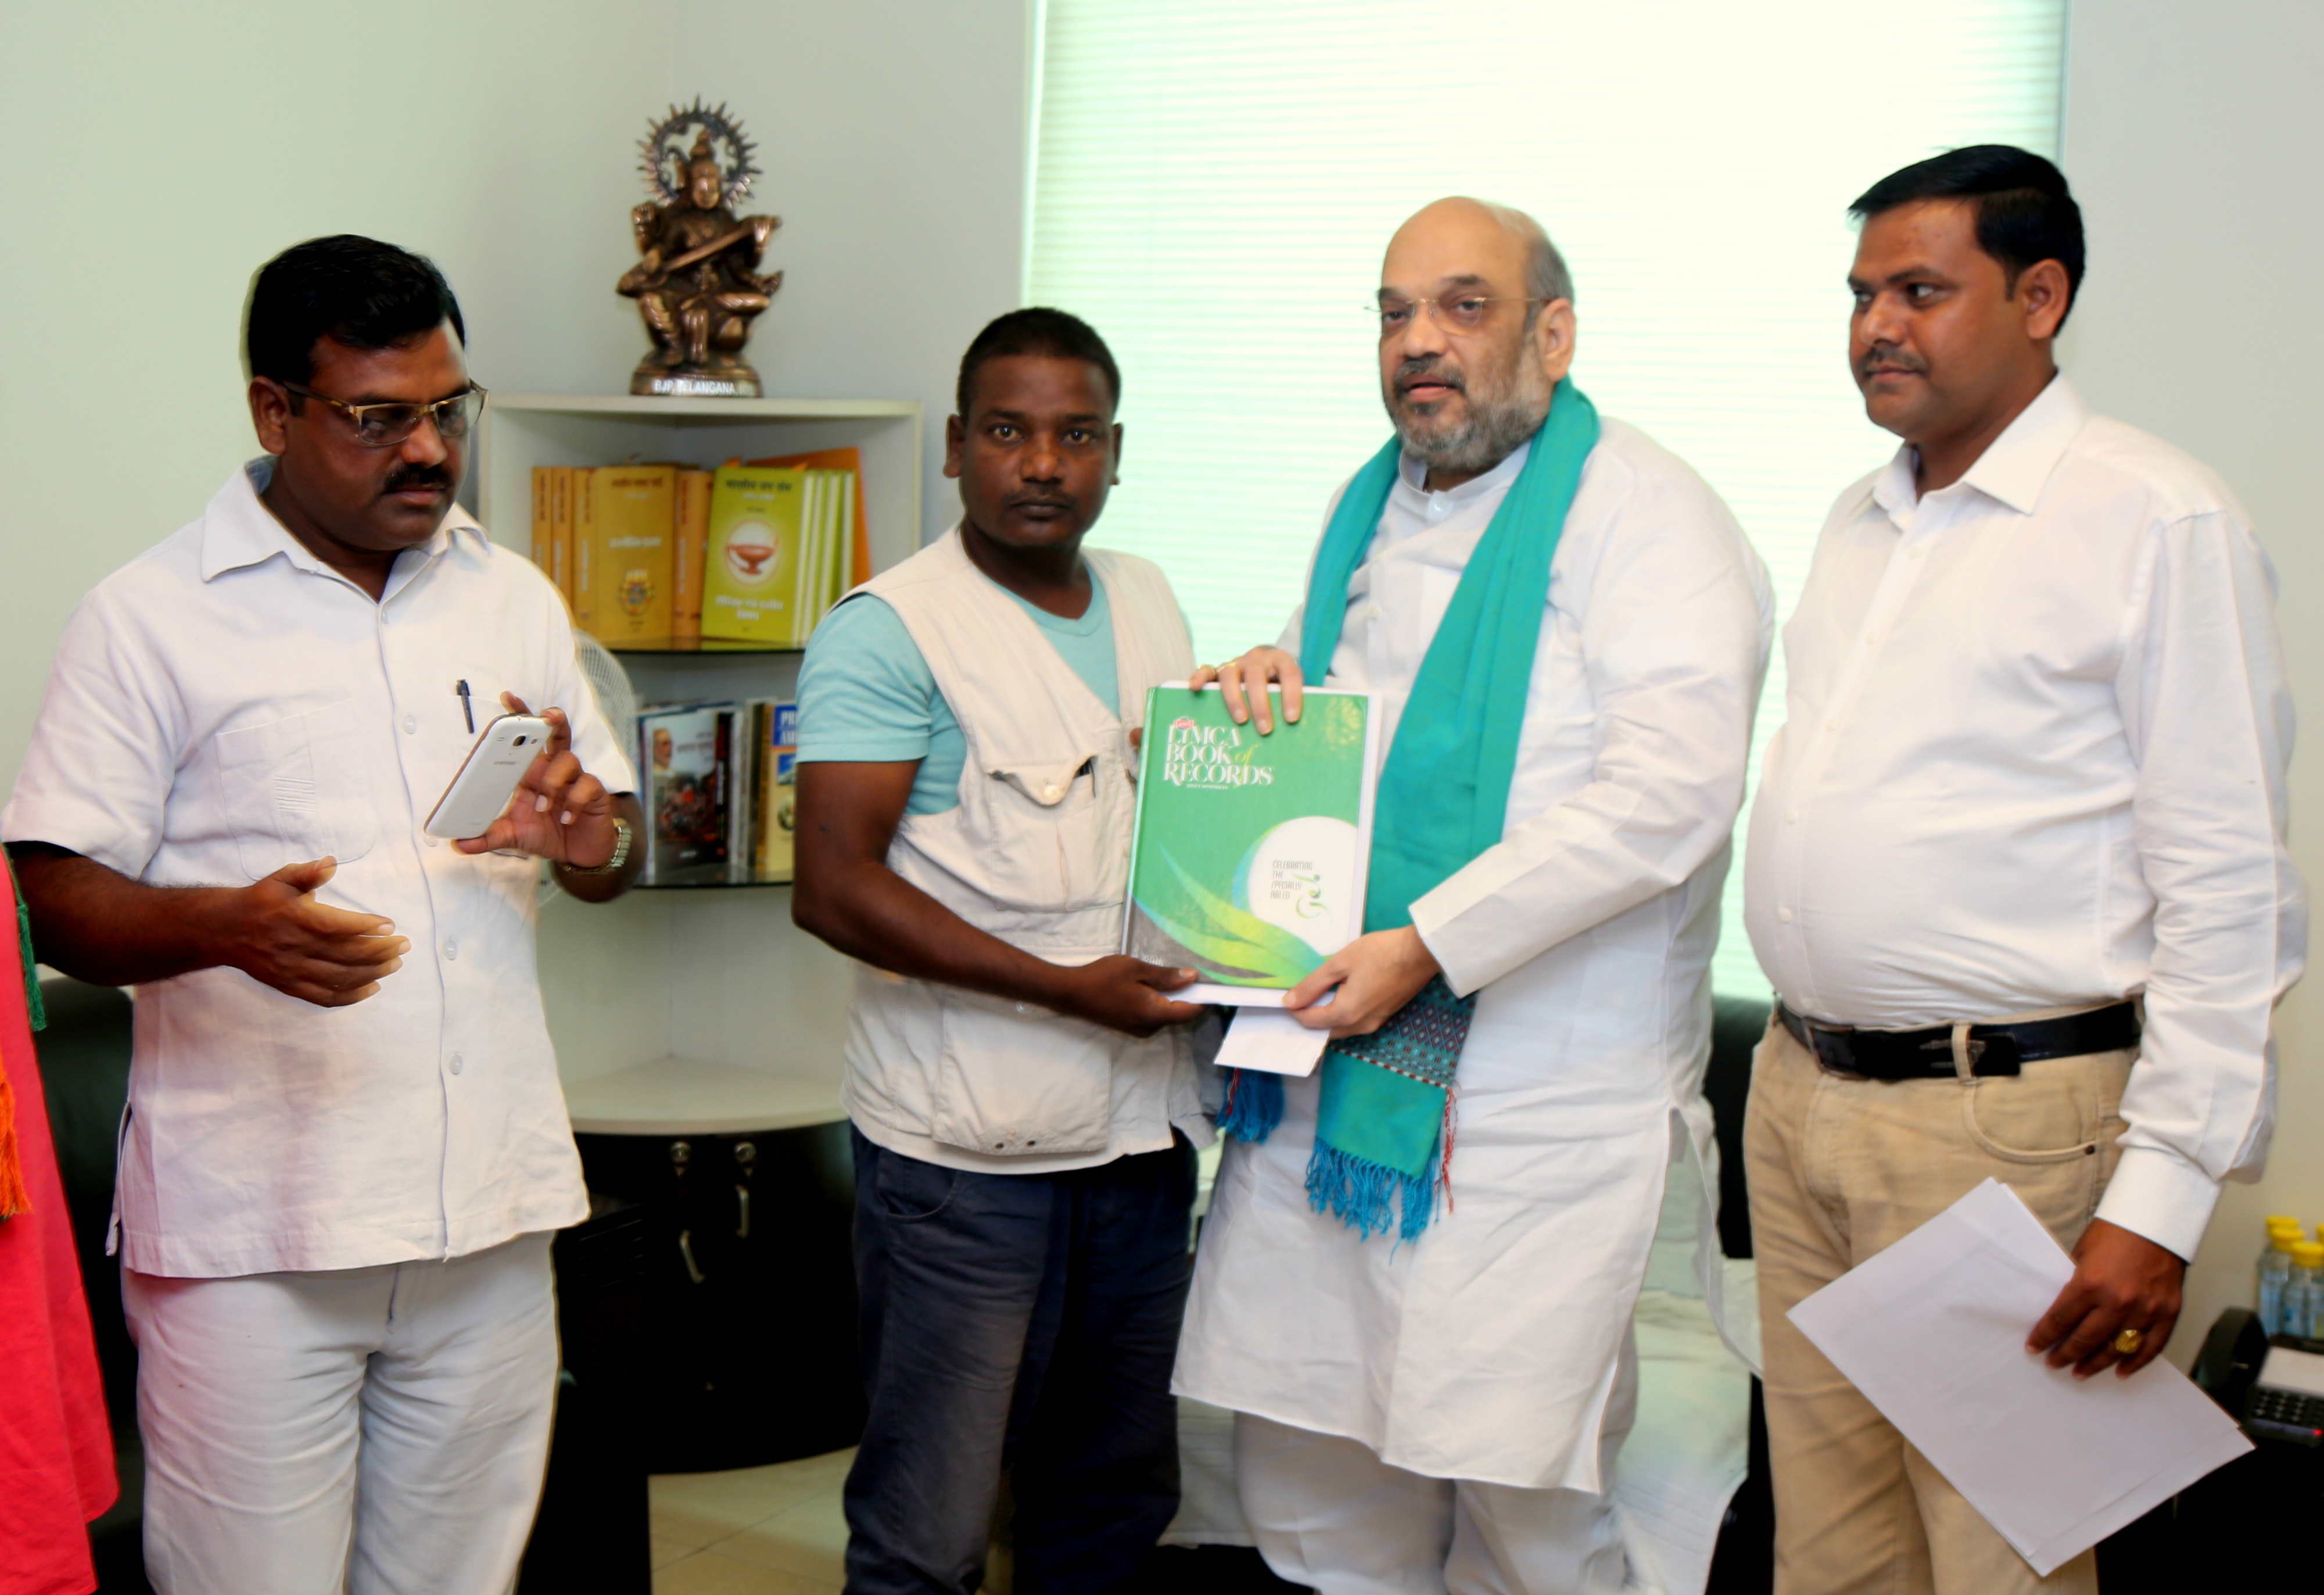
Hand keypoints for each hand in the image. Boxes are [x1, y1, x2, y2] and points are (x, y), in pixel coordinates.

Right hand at [222, 857, 407, 1007]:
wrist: (224, 930)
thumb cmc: (259, 901)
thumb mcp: (280, 879)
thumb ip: (307, 872)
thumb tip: (331, 862)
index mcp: (295, 918)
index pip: (337, 927)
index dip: (366, 927)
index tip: (390, 925)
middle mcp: (295, 947)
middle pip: (346, 955)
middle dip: (380, 951)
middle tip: (404, 945)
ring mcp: (292, 970)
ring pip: (340, 977)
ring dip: (373, 972)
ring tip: (395, 963)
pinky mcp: (289, 986)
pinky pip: (324, 997)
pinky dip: (351, 996)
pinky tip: (372, 987)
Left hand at [454, 694, 617, 866]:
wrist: (577, 853)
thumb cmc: (546, 834)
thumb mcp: (512, 836)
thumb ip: (487, 837)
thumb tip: (458, 844)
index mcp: (532, 771)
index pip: (526, 737)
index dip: (519, 715)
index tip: (507, 697)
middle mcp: (555, 769)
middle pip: (556, 732)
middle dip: (551, 720)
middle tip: (545, 716)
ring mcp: (577, 779)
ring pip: (568, 760)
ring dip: (553, 782)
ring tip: (543, 807)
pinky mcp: (595, 793)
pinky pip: (586, 785)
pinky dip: (573, 801)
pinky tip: (566, 817)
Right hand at [1050, 955, 1204, 1037]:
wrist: (1071, 993)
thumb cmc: (1103, 977)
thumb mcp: (1137, 969)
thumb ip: (1166, 976)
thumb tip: (1192, 978)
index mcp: (1154, 1014)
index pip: (1190, 1012)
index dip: (1205, 999)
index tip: (1215, 984)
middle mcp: (1150, 1027)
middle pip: (1179, 1014)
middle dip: (1188, 996)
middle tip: (1191, 973)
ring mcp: (1139, 1029)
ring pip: (1166, 1015)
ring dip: (1171, 998)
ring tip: (1169, 977)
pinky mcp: (1130, 1026)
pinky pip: (1153, 1015)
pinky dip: (1158, 1002)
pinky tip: (1151, 986)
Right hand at [1189, 647, 1303, 733]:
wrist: (1266, 666)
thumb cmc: (1280, 687)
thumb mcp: (1289, 691)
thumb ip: (1290, 705)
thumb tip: (1291, 738)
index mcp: (1280, 660)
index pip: (1289, 674)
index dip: (1292, 695)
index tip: (1292, 719)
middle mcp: (1257, 658)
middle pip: (1257, 677)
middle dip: (1261, 705)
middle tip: (1265, 729)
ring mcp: (1237, 663)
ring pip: (1230, 675)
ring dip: (1235, 699)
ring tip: (1241, 721)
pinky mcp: (1219, 669)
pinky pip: (1207, 671)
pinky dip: (1199, 677)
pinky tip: (1194, 688)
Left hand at [1283, 926, 1441, 1037]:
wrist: (1421, 952)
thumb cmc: (1380, 952)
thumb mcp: (1340, 963)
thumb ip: (1313, 984)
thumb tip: (1289, 1001)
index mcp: (1346, 1014)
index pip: (1310, 1021)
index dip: (1295, 1010)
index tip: (1286, 997)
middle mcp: (1360, 1026)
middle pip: (1326, 1031)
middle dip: (1310, 1018)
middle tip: (1300, 998)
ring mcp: (1375, 1023)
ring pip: (1342, 1029)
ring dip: (1327, 1018)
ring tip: (1318, 996)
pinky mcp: (1385, 1017)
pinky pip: (1356, 1023)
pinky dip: (1343, 1015)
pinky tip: (1341, 995)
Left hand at [2025, 1218, 2184, 1378]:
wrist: (2156, 1222)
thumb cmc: (2116, 1232)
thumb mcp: (2083, 1254)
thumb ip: (2077, 1284)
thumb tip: (2066, 1311)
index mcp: (2090, 1283)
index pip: (2061, 1319)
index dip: (2045, 1336)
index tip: (2035, 1348)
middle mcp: (2118, 1302)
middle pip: (2086, 1340)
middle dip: (2066, 1355)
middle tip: (2054, 1364)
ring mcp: (2145, 1311)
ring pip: (2116, 1349)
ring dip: (2096, 1364)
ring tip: (2080, 1373)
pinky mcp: (2168, 1314)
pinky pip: (2150, 1347)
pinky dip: (2135, 1363)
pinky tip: (2120, 1372)